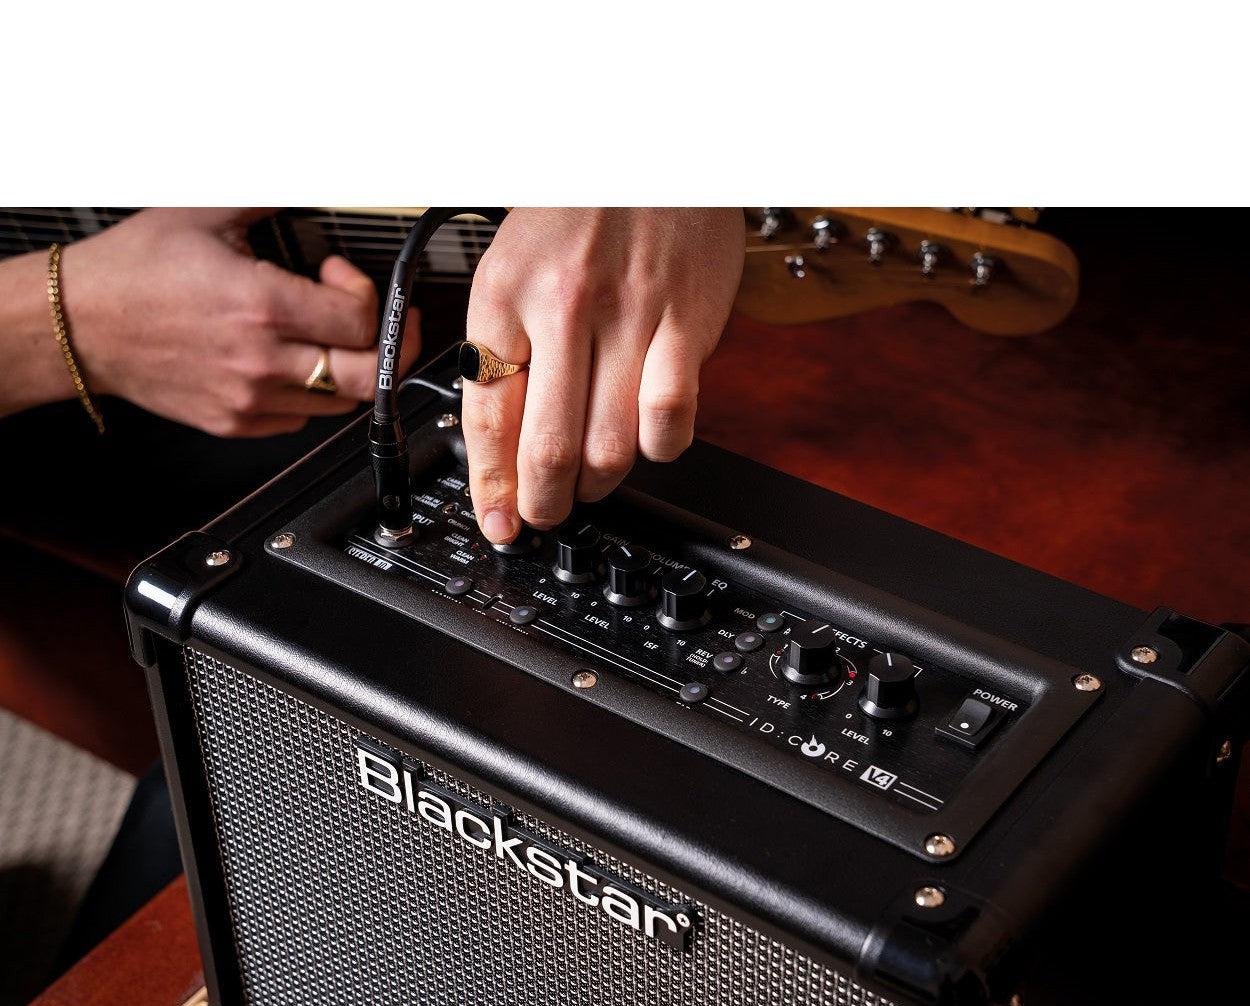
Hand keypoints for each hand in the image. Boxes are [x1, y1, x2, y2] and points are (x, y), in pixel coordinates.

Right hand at [61, 208, 419, 436]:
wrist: (82, 323)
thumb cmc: (135, 270)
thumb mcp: (207, 212)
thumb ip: (271, 198)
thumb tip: (314, 184)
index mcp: (262, 307)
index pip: (362, 323)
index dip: (368, 297)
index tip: (341, 276)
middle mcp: (262, 362)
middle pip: (369, 378)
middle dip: (388, 348)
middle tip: (384, 325)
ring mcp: (251, 399)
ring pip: (340, 402)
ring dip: (348, 368)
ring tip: (325, 337)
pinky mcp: (236, 422)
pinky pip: (300, 419)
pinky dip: (309, 393)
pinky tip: (290, 361)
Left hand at [461, 208, 743, 540]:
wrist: (652, 147)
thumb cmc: (578, 214)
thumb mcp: (511, 269)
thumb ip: (504, 352)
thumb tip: (500, 445)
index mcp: (503, 297)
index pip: (488, 419)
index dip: (492, 489)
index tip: (499, 522)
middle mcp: (562, 307)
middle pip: (548, 450)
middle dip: (544, 505)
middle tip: (546, 514)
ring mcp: (628, 316)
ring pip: (610, 447)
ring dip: (598, 484)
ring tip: (592, 480)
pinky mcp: (685, 323)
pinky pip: (670, 419)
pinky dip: (657, 448)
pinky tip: (646, 439)